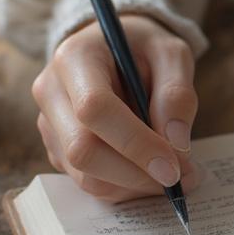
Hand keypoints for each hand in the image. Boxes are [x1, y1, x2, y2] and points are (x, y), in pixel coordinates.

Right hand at [32, 14, 198, 200]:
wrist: (115, 48)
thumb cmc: (144, 47)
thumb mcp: (170, 53)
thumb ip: (177, 93)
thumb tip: (177, 144)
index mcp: (74, 58)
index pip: (94, 109)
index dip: (135, 143)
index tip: (174, 166)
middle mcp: (51, 92)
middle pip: (82, 150)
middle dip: (136, 173)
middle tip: (183, 177)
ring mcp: (49, 124)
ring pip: (85, 175)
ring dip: (134, 185)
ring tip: (175, 175)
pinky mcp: (57, 148)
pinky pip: (89, 181)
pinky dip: (126, 186)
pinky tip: (151, 171)